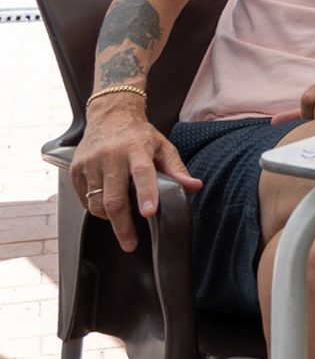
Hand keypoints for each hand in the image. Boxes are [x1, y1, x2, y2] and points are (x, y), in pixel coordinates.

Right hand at [70, 96, 201, 252]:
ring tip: (121, 220)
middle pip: (114, 198)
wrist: (110, 115)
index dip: (146, 194)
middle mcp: (110, 155)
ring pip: (96, 203)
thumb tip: (195, 186)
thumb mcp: (163, 147)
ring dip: (109, 218)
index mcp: (136, 148)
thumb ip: (177, 169)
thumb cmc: (139, 134)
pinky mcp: (75, 170)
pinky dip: (96, 208)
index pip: (142, 173)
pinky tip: (107, 204)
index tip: (149, 213)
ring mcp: (90, 163)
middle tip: (131, 243)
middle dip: (122, 225)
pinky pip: (84, 199)